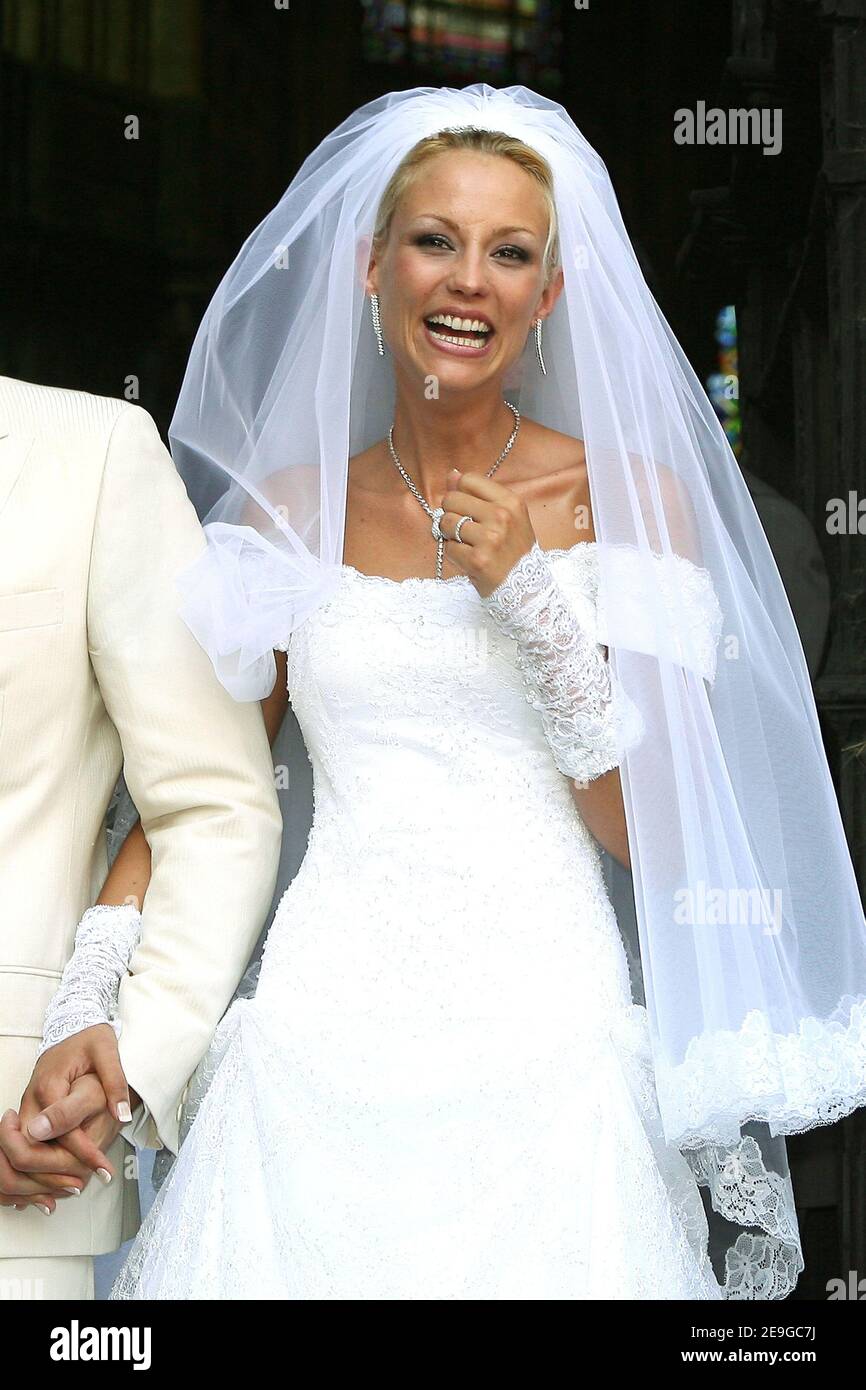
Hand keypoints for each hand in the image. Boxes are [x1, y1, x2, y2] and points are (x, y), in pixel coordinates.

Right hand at [0, 1024, 137, 1210]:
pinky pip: (19, 1151)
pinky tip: (50, 1188)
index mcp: (50, 1086)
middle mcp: (31, 1102)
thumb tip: (122, 1113)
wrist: (71, 1026)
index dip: (84, 1155)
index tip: (103, 1170)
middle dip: (55, 1174)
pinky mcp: (26, 1117)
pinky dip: (30, 1173)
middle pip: (30, 1151)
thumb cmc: (89, 1038)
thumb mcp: (107, 1051)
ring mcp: (25, 1111)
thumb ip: (114, 1082)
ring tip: (73, 1189)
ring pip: (17, 1156)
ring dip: (39, 1179)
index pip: (62, 1132)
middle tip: (84, 1184)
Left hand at [438, 468, 536, 596]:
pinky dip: (453, 554)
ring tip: (466, 544)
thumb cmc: (513, 550)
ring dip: (450, 535)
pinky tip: (468, 559)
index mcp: (511, 501)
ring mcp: (489, 538)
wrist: (526, 588)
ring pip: (446, 523)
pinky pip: (448, 547)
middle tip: (465, 529)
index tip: (467, 508)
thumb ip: (478, 494)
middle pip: (452, 499)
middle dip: (451, 514)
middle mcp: (501, 516)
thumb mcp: (507, 517)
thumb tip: (452, 474)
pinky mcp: (477, 559)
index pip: (468, 480)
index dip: (460, 493)